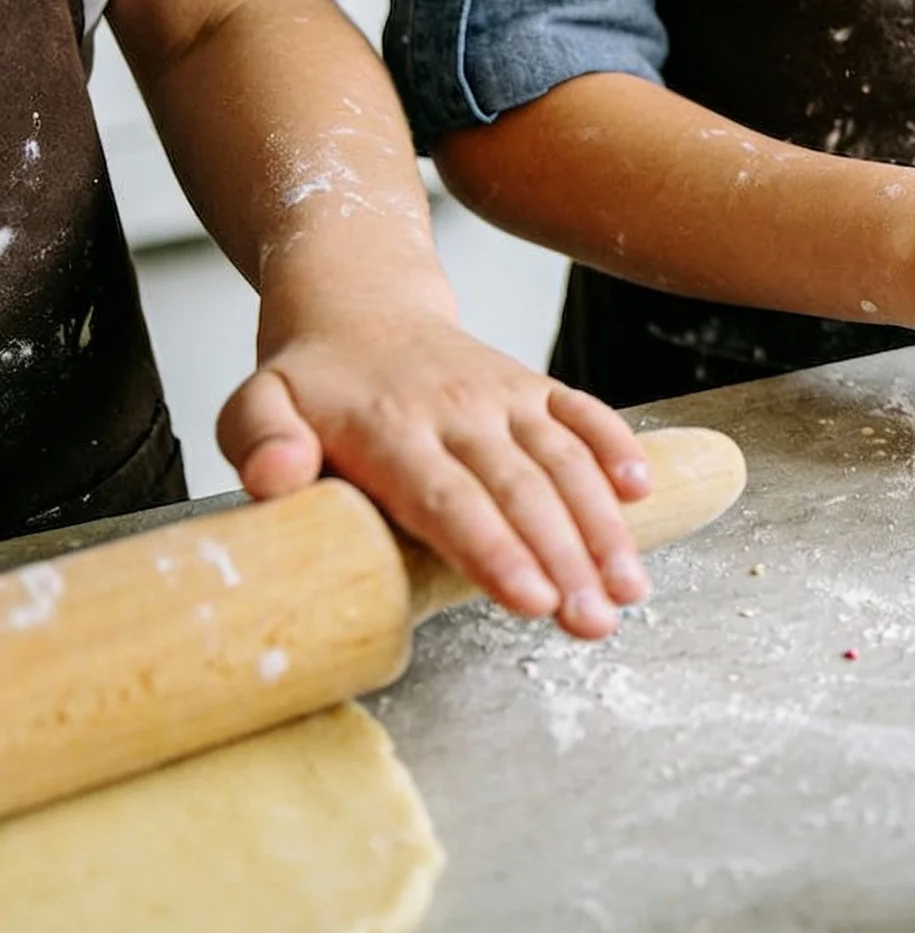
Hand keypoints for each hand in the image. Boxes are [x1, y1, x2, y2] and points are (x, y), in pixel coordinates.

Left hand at [221, 313, 654, 639]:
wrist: (360, 309)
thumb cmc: (312, 384)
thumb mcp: (253, 405)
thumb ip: (257, 440)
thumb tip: (275, 477)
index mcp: (388, 427)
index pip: (448, 498)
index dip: (494, 550)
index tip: (531, 600)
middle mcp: (457, 408)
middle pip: (521, 490)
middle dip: (566, 559)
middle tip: (593, 623)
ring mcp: (504, 395)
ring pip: (565, 460)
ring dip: (603, 528)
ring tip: (629, 591)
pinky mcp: (535, 387)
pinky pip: (587, 412)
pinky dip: (620, 448)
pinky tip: (643, 495)